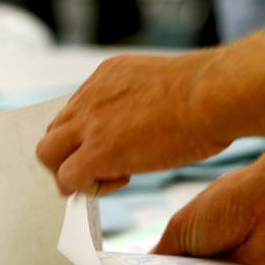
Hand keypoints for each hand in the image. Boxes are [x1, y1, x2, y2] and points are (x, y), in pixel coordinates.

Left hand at [36, 53, 230, 194]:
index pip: (76, 110)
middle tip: (100, 169)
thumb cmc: (211, 94)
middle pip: (54, 131)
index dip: (87, 135)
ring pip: (48, 154)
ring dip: (71, 173)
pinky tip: (120, 181)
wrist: (216, 95)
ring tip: (106, 178)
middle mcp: (91, 95)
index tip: (111, 147)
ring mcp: (90, 123)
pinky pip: (68, 178)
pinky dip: (87, 188)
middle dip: (70, 155)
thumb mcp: (166, 87)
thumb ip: (145, 104)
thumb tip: (150, 129)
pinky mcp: (97, 150)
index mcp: (108, 76)